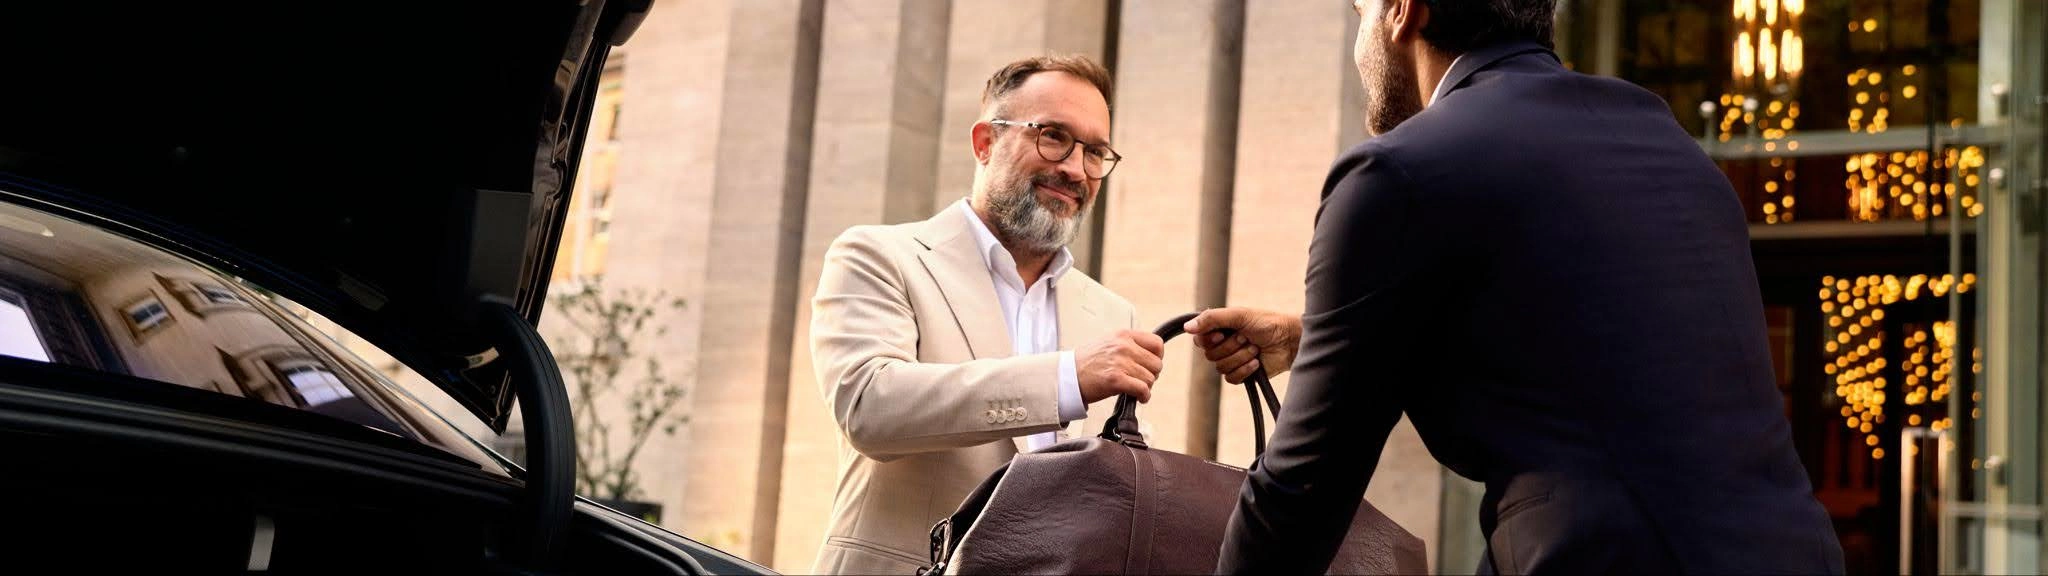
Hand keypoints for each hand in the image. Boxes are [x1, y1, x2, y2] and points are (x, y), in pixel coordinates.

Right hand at [1076, 330, 1165, 403]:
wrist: (1067, 375)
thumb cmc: (1086, 361)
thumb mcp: (1108, 342)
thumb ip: (1128, 344)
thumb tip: (1149, 355)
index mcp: (1123, 335)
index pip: (1157, 343)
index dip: (1158, 357)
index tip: (1151, 364)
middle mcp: (1124, 346)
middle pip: (1156, 363)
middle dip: (1152, 374)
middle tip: (1141, 379)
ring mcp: (1120, 362)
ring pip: (1150, 378)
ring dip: (1146, 387)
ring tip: (1136, 388)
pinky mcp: (1116, 379)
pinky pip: (1142, 389)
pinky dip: (1144, 396)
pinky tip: (1139, 397)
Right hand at [1183, 307, 1301, 382]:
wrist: (1289, 340)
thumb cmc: (1266, 323)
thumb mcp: (1238, 315)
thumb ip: (1211, 319)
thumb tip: (1186, 327)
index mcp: (1219, 329)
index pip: (1199, 339)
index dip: (1209, 339)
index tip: (1223, 333)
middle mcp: (1223, 345)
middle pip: (1209, 355)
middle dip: (1230, 347)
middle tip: (1246, 337)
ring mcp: (1232, 360)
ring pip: (1221, 368)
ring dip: (1240, 357)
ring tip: (1255, 348)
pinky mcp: (1242, 374)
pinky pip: (1231, 379)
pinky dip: (1244, 370)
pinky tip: (1256, 362)